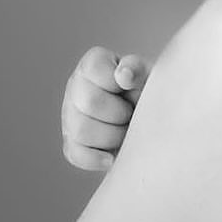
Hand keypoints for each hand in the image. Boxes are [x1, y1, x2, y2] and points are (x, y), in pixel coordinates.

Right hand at [60, 46, 151, 171]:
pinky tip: (113, 155)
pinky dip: (97, 158)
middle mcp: (76, 86)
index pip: (93, 68)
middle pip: (90, 103)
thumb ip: (137, 69)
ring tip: (128, 131)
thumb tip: (123, 74)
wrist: (151, 116)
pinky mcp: (71, 141)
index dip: (115, 82)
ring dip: (112, 136)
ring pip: (81, 131)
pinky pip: (76, 154)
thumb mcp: (148, 75)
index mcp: (93, 64)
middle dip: (119, 113)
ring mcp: (70, 114)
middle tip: (133, 114)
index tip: (132, 87)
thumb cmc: (150, 90)